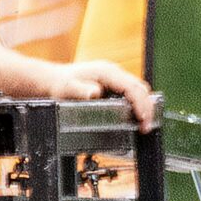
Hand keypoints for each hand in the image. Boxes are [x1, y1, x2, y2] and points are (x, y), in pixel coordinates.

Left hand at [38, 57, 158, 127]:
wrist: (53, 80)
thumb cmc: (59, 85)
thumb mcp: (67, 89)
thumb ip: (80, 91)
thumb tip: (95, 92)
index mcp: (106, 72)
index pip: (131, 87)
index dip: (141, 103)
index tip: (143, 119)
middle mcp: (113, 72)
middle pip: (139, 88)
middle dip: (146, 107)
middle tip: (146, 127)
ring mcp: (114, 78)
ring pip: (137, 90)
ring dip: (143, 106)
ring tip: (143, 126)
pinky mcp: (113, 85)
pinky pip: (130, 93)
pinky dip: (136, 105)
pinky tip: (134, 118)